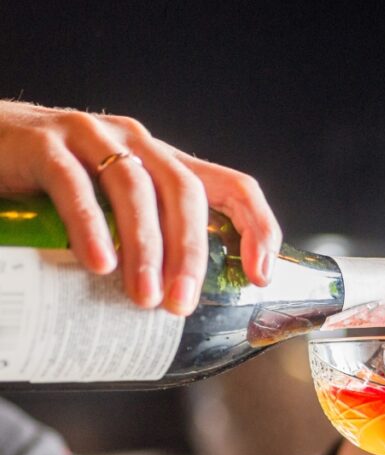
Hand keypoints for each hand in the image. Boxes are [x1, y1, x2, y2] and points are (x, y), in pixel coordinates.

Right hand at [0, 100, 281, 314]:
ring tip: (144, 297)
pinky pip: (73, 184)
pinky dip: (91, 225)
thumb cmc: (54, 188)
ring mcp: (91, 136)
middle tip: (181, 304)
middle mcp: (138, 143)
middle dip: (190, 253)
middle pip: (186, 193)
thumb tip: (179, 306)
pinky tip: (99, 263)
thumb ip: (148, 240)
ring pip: (134, 189)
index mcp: (165, 163)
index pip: (233, 186)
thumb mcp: (114, 211)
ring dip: (145, 247)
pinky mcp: (44, 143)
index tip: (260, 277)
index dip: (256, 227)